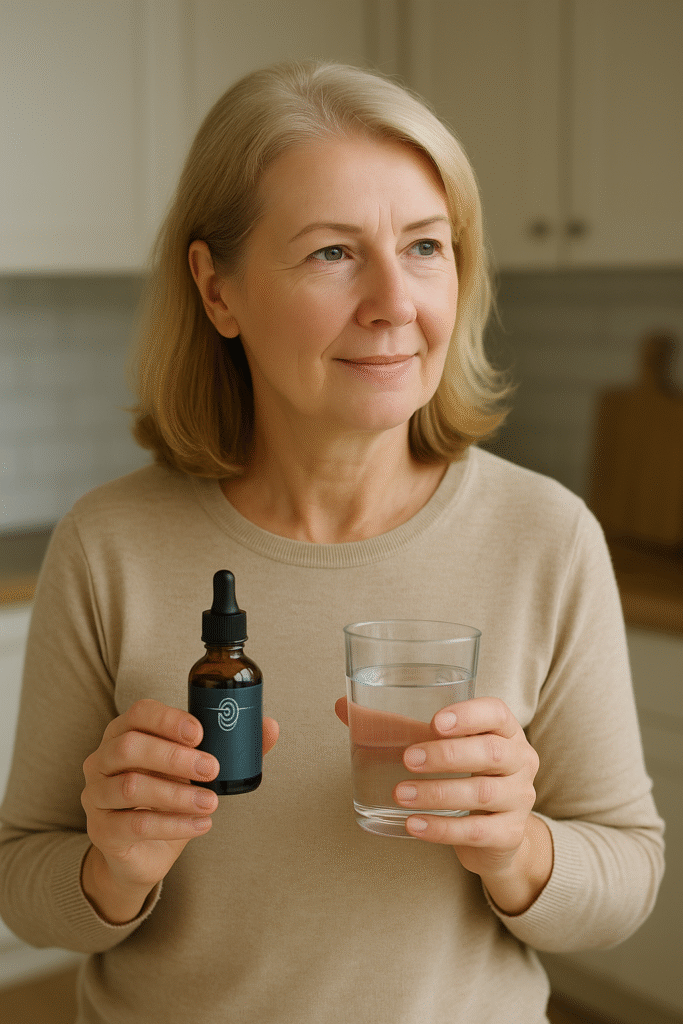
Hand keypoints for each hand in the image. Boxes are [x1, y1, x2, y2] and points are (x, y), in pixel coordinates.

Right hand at [81, 699, 278, 922]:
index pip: (138, 713)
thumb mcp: (196, 771)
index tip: (201, 733)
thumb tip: (270, 726)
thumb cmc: (168, 798)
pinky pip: (135, 825)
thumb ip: (230, 748)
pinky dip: (173, 824)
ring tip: (211, 804)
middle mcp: (101, 759)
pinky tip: (200, 825)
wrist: (142, 852)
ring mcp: (96, 795)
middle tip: (212, 768)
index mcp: (124, 732)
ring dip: (177, 794)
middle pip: (129, 747)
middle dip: (175, 756)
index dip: (168, 719)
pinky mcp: (101, 830)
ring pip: (132, 786)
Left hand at [335, 695, 550, 913]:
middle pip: (491, 752)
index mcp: (505, 730)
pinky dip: (442, 829)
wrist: (496, 834)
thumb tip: (342, 705)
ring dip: (437, 793)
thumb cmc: (463, 774)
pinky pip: (477, 831)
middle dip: (446, 755)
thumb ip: (396, 725)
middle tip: (407, 759)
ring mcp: (519, 798)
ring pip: (482, 793)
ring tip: (399, 794)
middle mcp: (520, 760)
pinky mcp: (510, 834)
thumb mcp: (440, 746)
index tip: (435, 722)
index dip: (469, 714)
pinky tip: (413, 825)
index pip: (497, 713)